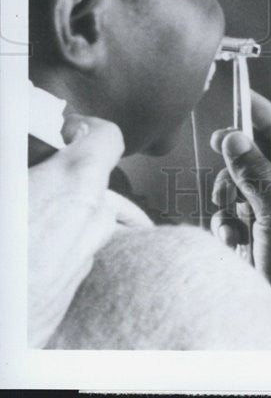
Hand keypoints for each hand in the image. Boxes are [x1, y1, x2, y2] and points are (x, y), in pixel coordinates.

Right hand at [28, 114, 147, 346]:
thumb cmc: (1, 253)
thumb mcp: (6, 182)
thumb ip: (17, 152)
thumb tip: (19, 125)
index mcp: (74, 184)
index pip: (108, 138)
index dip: (87, 128)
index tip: (67, 130)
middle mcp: (90, 220)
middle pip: (96, 184)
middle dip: (68, 177)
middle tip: (35, 175)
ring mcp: (83, 260)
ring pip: (88, 223)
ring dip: (67, 214)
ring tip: (30, 214)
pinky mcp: (68, 296)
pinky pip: (75, 257)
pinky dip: (59, 247)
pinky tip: (28, 250)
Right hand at [210, 90, 270, 284]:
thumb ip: (255, 171)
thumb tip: (233, 137)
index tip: (244, 98)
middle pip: (265, 158)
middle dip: (242, 162)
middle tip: (219, 147)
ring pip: (246, 185)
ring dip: (231, 197)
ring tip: (231, 214)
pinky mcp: (260, 235)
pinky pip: (236, 215)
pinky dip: (229, 225)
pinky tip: (233, 241)